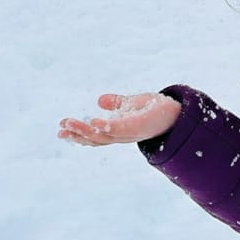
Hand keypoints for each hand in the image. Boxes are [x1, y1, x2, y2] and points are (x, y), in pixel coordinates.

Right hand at [58, 93, 180, 146]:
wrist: (179, 113)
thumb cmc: (156, 110)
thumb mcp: (132, 104)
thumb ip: (117, 104)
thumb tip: (99, 100)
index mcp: (118, 130)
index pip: (95, 134)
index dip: (78, 133)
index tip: (61, 129)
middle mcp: (123, 134)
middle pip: (95, 139)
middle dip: (77, 134)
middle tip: (60, 130)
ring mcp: (130, 132)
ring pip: (103, 135)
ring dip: (85, 131)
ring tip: (69, 124)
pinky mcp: (139, 126)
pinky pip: (120, 129)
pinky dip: (107, 127)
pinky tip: (94, 123)